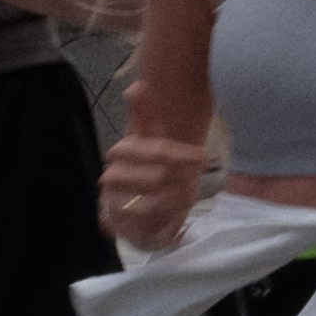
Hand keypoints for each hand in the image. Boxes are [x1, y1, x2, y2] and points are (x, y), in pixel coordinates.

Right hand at [99, 78, 209, 249]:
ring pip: (153, 203)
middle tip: (196, 179)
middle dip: (183, 178)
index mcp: (120, 153)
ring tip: (189, 195)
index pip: (151, 149)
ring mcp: (116, 206)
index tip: (203, 156)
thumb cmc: (145, 166)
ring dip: (178, 200)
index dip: (181, 153)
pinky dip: (169, 222)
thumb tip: (136, 86)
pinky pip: (150, 227)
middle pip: (156, 177)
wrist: (132, 205)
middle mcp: (112, 180)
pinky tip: (179, 215)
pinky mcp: (123, 229)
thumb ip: (144, 113)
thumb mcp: (148, 138)